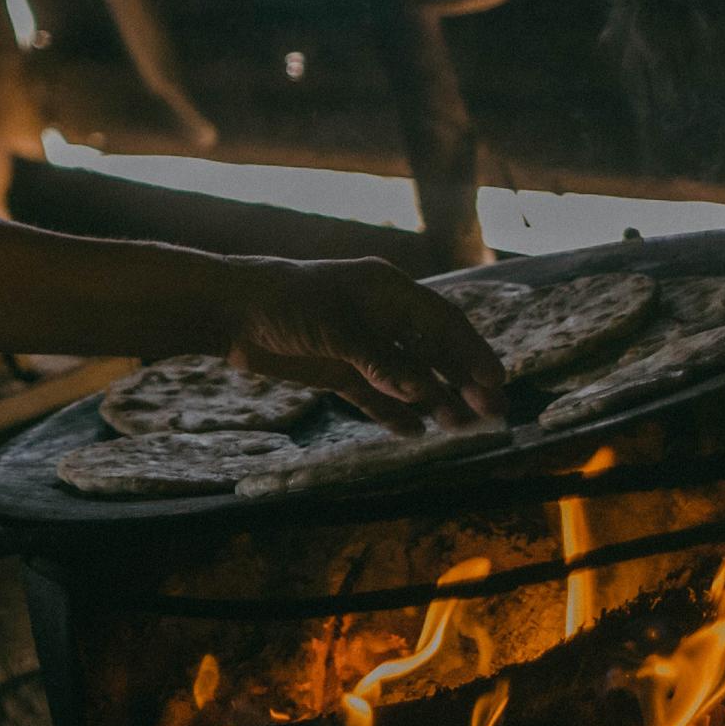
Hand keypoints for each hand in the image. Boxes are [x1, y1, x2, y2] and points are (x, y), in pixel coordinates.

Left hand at [214, 257, 507, 432]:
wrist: (229, 310)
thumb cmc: (284, 304)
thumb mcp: (336, 330)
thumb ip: (380, 362)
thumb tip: (423, 394)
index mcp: (387, 292)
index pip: (443, 323)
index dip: (472, 352)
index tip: (496, 383)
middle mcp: (380, 317)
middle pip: (432, 352)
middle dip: (462, 381)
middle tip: (492, 414)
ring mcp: (359, 345)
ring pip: (407, 376)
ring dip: (434, 401)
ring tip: (461, 429)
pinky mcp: (337, 370)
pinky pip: (374, 395)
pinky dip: (394, 413)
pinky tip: (414, 433)